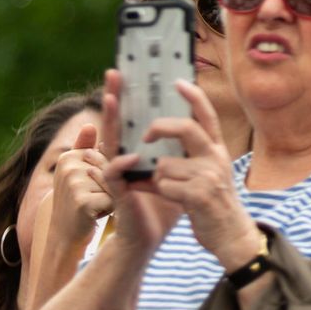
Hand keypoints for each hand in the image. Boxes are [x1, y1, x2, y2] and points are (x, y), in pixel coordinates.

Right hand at [47, 120, 111, 248]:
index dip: (106, 173)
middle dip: (111, 185)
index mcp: (69, 156)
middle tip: (93, 198)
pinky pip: (113, 198)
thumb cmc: (76, 200)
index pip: (107, 155)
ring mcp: (74, 184)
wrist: (63, 235)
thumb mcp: (77, 173)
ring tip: (95, 205)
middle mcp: (69, 167)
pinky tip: (95, 215)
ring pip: (115, 183)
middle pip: (112, 168)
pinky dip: (110, 208)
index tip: (90, 186)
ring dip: (112, 196)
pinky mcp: (83, 201)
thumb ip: (83, 148)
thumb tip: (90, 124)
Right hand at [96, 71, 183, 252]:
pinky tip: (131, 156)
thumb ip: (182, 150)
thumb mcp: (178, 172)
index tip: (131, 72)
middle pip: (119, 121)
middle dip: (116, 95)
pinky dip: (122, 164)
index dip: (132, 96)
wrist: (149, 237)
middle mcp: (125, 156)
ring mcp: (118, 172)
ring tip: (111, 99)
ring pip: (111, 141)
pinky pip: (116, 173)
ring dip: (111, 120)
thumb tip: (200, 124)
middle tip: (114, 72)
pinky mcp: (118, 191)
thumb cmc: (163, 205)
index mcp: (139, 151)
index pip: (134, 118)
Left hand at [107, 75, 254, 267]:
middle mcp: (215, 157)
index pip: (206, 115)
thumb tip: (160, 145)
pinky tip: (175, 201)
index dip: (193, 96)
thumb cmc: (214, 204)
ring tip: (171, 190)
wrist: (232, 235)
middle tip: (146, 135)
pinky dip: (162, 193)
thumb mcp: (209, 174)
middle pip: (185, 127)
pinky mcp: (199, 194)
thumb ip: (190, 157)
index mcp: (217, 149)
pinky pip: (164, 185)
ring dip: (159, 178)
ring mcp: (208, 175)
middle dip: (160, 127)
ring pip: (165, 164)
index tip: (177, 82)